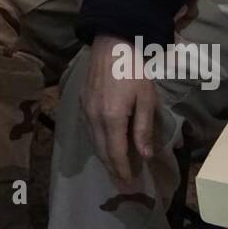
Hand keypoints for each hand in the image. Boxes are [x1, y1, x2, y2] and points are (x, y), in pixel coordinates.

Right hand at [81, 36, 156, 187]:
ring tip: (115, 169)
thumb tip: (145, 155)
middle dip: (113, 170)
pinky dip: (97, 143)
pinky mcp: (81, 102)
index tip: (131, 185)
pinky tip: (105, 144)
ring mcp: (85, 110)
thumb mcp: (146, 98)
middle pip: (101, 152)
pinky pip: (88, 130)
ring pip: (93, 142)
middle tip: (123, 184)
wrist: (111, 43)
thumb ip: (143, 128)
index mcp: (111, 118)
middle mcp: (93, 118)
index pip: (115, 153)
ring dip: (104, 158)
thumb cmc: (133, 69)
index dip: (123, 171)